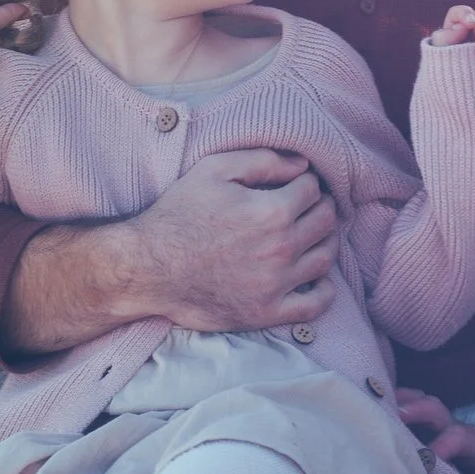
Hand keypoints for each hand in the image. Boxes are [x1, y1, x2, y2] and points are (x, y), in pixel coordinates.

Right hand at [124, 148, 339, 331]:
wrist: (148, 268)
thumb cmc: (178, 215)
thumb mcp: (213, 169)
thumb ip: (262, 160)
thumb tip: (302, 164)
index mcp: (271, 212)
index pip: (313, 189)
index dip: (307, 181)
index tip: (298, 183)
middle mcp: (281, 249)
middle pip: (325, 221)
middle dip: (321, 207)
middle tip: (308, 205)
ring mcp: (276, 285)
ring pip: (325, 258)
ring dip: (326, 241)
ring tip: (312, 234)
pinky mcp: (267, 313)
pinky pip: (315, 305)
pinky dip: (324, 290)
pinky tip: (314, 276)